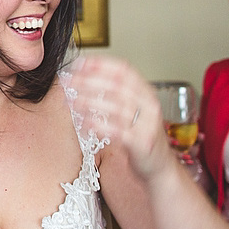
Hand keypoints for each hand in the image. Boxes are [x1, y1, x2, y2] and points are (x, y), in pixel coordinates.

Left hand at [68, 55, 171, 178]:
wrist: (160, 165)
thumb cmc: (140, 135)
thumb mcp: (133, 110)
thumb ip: (116, 96)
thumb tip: (84, 79)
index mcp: (146, 93)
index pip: (124, 70)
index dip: (101, 64)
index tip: (80, 63)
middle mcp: (149, 105)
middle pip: (117, 86)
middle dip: (89, 81)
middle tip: (69, 81)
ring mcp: (147, 124)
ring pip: (116, 107)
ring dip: (90, 102)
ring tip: (72, 101)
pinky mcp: (142, 143)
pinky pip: (119, 131)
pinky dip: (99, 125)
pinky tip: (85, 123)